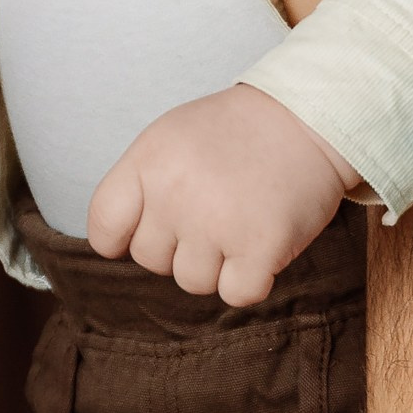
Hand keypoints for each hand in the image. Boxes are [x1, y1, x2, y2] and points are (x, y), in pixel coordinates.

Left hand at [88, 85, 354, 304]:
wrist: (308, 117)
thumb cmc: (237, 131)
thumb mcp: (171, 137)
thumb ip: (140, 184)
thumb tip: (117, 242)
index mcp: (148, 163)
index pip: (104, 227)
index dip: (122, 239)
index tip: (150, 230)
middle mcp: (175, 195)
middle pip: (151, 260)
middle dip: (179, 247)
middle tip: (213, 213)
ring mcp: (216, 224)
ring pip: (192, 282)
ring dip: (217, 264)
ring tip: (240, 223)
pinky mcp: (259, 248)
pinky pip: (236, 294)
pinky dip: (251, 280)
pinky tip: (261, 245)